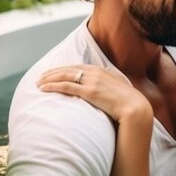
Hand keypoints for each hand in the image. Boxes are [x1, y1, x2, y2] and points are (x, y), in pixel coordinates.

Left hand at [38, 64, 152, 122]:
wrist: (136, 108)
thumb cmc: (129, 103)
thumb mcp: (120, 89)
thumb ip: (110, 86)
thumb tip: (104, 90)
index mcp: (103, 71)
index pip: (78, 67)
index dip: (65, 69)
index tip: (55, 72)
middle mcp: (96, 73)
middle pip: (69, 69)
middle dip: (53, 72)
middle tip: (41, 76)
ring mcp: (92, 81)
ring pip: (65, 75)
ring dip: (50, 78)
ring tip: (39, 83)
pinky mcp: (89, 92)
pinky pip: (66, 86)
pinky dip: (53, 86)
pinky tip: (43, 88)